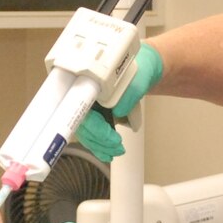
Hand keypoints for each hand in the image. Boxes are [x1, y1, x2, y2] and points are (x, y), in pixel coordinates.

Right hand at [75, 43, 163, 161]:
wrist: (143, 68)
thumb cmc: (138, 69)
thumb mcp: (139, 79)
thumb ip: (129, 94)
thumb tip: (118, 111)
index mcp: (87, 81)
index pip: (80, 108)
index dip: (93, 126)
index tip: (110, 136)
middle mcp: (83, 94)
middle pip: (81, 123)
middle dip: (99, 139)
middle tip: (117, 146)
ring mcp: (87, 105)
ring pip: (85, 132)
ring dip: (99, 145)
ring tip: (117, 151)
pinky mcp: (94, 115)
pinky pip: (90, 134)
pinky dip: (98, 146)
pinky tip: (108, 153)